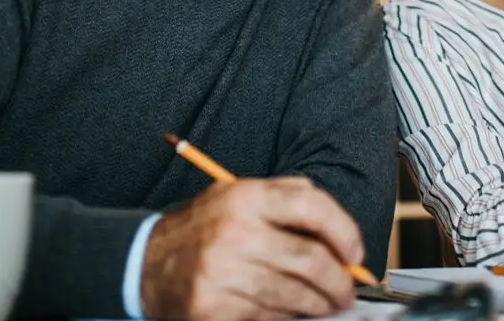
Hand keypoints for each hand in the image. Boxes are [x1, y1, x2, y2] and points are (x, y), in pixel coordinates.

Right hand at [140, 176, 365, 320]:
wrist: (148, 262)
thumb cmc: (208, 227)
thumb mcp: (242, 195)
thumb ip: (290, 199)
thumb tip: (341, 233)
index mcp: (247, 196)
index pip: (312, 207)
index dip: (344, 231)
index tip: (355, 254)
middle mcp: (235, 231)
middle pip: (309, 259)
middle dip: (338, 281)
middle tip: (347, 290)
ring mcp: (222, 272)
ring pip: (293, 295)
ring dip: (319, 304)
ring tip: (327, 304)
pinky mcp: (212, 308)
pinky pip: (267, 318)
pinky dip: (287, 318)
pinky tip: (292, 312)